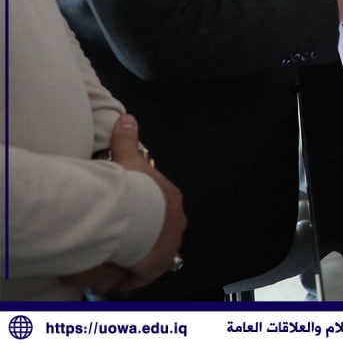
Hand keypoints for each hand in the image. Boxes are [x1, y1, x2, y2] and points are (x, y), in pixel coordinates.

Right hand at [62, 115, 186, 292]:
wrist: (136, 214)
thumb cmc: (134, 188)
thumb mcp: (129, 160)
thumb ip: (127, 140)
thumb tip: (127, 119)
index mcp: (171, 199)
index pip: (160, 208)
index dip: (145, 213)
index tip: (129, 217)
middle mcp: (175, 223)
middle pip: (158, 232)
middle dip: (141, 236)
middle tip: (120, 240)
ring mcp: (169, 245)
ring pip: (151, 254)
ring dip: (134, 256)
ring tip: (115, 257)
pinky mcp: (158, 265)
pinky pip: (143, 274)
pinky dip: (129, 275)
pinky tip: (117, 274)